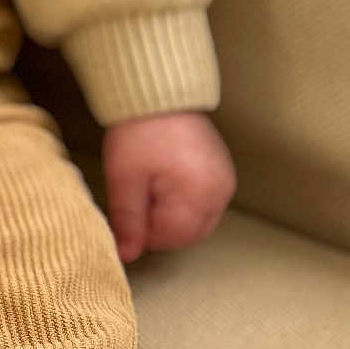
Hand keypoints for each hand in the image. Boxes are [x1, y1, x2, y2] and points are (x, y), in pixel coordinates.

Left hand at [101, 111, 235, 264]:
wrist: (158, 93)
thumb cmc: (140, 130)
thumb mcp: (125, 178)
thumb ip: (128, 220)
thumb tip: (127, 255)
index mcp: (198, 193)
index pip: (171, 238)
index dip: (143, 231)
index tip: (127, 209)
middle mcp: (220, 191)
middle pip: (188, 234)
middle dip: (159, 225)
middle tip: (138, 196)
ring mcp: (225, 182)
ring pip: (197, 221)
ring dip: (172, 216)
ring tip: (150, 184)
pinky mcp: (222, 172)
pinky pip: (205, 204)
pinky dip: (184, 203)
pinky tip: (165, 181)